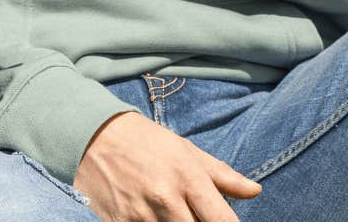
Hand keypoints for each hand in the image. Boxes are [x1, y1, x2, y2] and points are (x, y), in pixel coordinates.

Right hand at [74, 111, 260, 221]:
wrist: (92, 135)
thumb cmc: (145, 141)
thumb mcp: (186, 150)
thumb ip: (222, 174)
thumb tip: (255, 191)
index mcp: (187, 177)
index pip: (222, 221)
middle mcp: (165, 198)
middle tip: (195, 216)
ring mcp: (140, 215)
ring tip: (172, 213)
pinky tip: (151, 217)